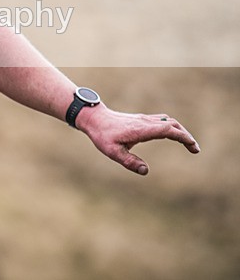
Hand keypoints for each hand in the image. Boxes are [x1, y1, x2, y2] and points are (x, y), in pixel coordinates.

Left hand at [77, 105, 199, 174]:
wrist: (94, 118)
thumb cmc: (102, 135)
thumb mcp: (112, 151)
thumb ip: (129, 161)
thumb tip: (145, 171)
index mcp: (141, 129)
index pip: (168, 129)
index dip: (182, 137)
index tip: (193, 147)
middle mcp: (145, 122)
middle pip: (172, 124)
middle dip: (186, 135)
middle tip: (194, 149)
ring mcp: (143, 119)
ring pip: (168, 121)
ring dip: (180, 130)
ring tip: (187, 143)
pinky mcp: (140, 120)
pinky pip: (161, 121)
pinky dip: (171, 127)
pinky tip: (172, 136)